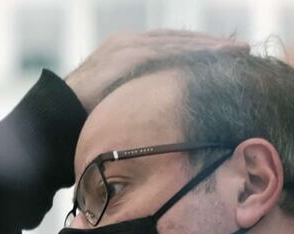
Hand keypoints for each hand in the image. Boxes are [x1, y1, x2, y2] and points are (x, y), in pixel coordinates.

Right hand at [65, 30, 249, 112]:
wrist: (49, 128)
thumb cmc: (83, 130)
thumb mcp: (122, 116)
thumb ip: (143, 111)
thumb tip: (170, 127)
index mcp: (127, 58)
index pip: (172, 50)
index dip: (202, 53)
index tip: (232, 59)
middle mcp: (126, 46)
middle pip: (178, 42)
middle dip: (211, 46)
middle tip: (243, 50)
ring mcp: (122, 48)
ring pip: (173, 43)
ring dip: (206, 46)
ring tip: (236, 51)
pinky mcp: (120, 56)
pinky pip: (160, 52)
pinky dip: (187, 53)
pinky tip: (210, 58)